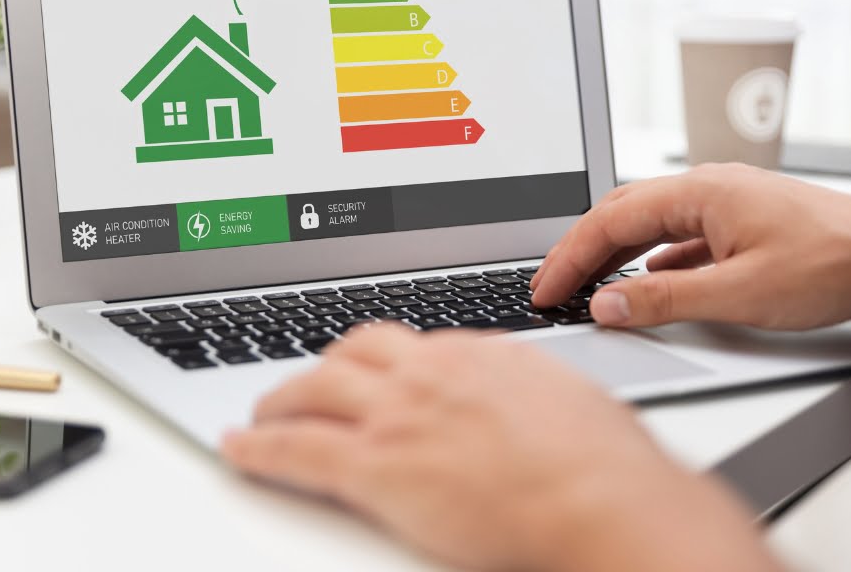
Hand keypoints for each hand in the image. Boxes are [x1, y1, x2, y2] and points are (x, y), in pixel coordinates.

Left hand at [222, 325, 777, 571]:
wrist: (607, 503)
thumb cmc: (611, 469)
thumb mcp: (576, 406)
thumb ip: (534, 398)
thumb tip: (531, 410)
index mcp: (481, 356)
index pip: (411, 347)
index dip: (381, 363)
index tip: (371, 373)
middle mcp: (433, 372)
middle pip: (355, 352)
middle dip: (325, 367)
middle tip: (308, 383)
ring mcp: (400, 414)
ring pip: (315, 388)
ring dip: (281, 398)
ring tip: (263, 411)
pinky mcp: (377, 464)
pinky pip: (296, 447)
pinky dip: (259, 446)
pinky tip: (239, 448)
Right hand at [532, 163, 850, 329]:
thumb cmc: (834, 262)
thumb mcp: (741, 291)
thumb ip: (666, 299)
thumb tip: (606, 304)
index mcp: (699, 193)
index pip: (609, 221)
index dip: (568, 258)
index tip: (544, 289)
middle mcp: (707, 189)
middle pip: (620, 213)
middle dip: (580, 250)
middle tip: (552, 286)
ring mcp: (726, 203)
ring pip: (649, 222)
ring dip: (613, 252)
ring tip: (587, 284)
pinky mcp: (743, 222)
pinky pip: (679, 234)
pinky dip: (650, 257)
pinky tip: (649, 278)